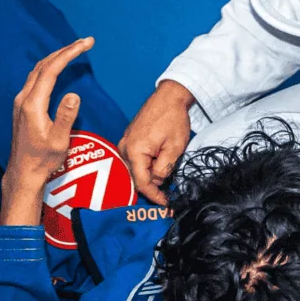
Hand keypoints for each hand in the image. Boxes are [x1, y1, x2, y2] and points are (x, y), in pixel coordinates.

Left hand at [0, 37, 94, 224]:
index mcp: (33, 105)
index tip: (85, 44)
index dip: (69, 54)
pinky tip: (58, 67)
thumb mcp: (59, 141)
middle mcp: (24, 99)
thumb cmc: (43, 159)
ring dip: (56, 57)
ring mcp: (21, 102)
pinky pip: (36, 78)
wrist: (23, 172)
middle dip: (65, 50)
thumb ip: (66, 117)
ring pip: (38, 70)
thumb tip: (74, 94)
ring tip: (75, 49)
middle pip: (43, 65)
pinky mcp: (22, 106)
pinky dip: (49, 67)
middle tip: (85, 42)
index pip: (51, 70)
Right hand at [119, 80, 193, 205]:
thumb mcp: (175, 147)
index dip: (154, 196)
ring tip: (165, 181)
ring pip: (136, 169)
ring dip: (150, 176)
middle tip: (167, 196)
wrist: (168, 96)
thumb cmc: (172, 118)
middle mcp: (124, 149)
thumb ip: (164, 168)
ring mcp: (125, 143)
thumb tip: (157, 181)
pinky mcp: (129, 140)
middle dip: (152, 187)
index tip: (165, 204)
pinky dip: (146, 166)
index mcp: (134, 151)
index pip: (142, 183)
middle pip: (136, 177)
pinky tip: (159, 167)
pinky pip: (136, 160)